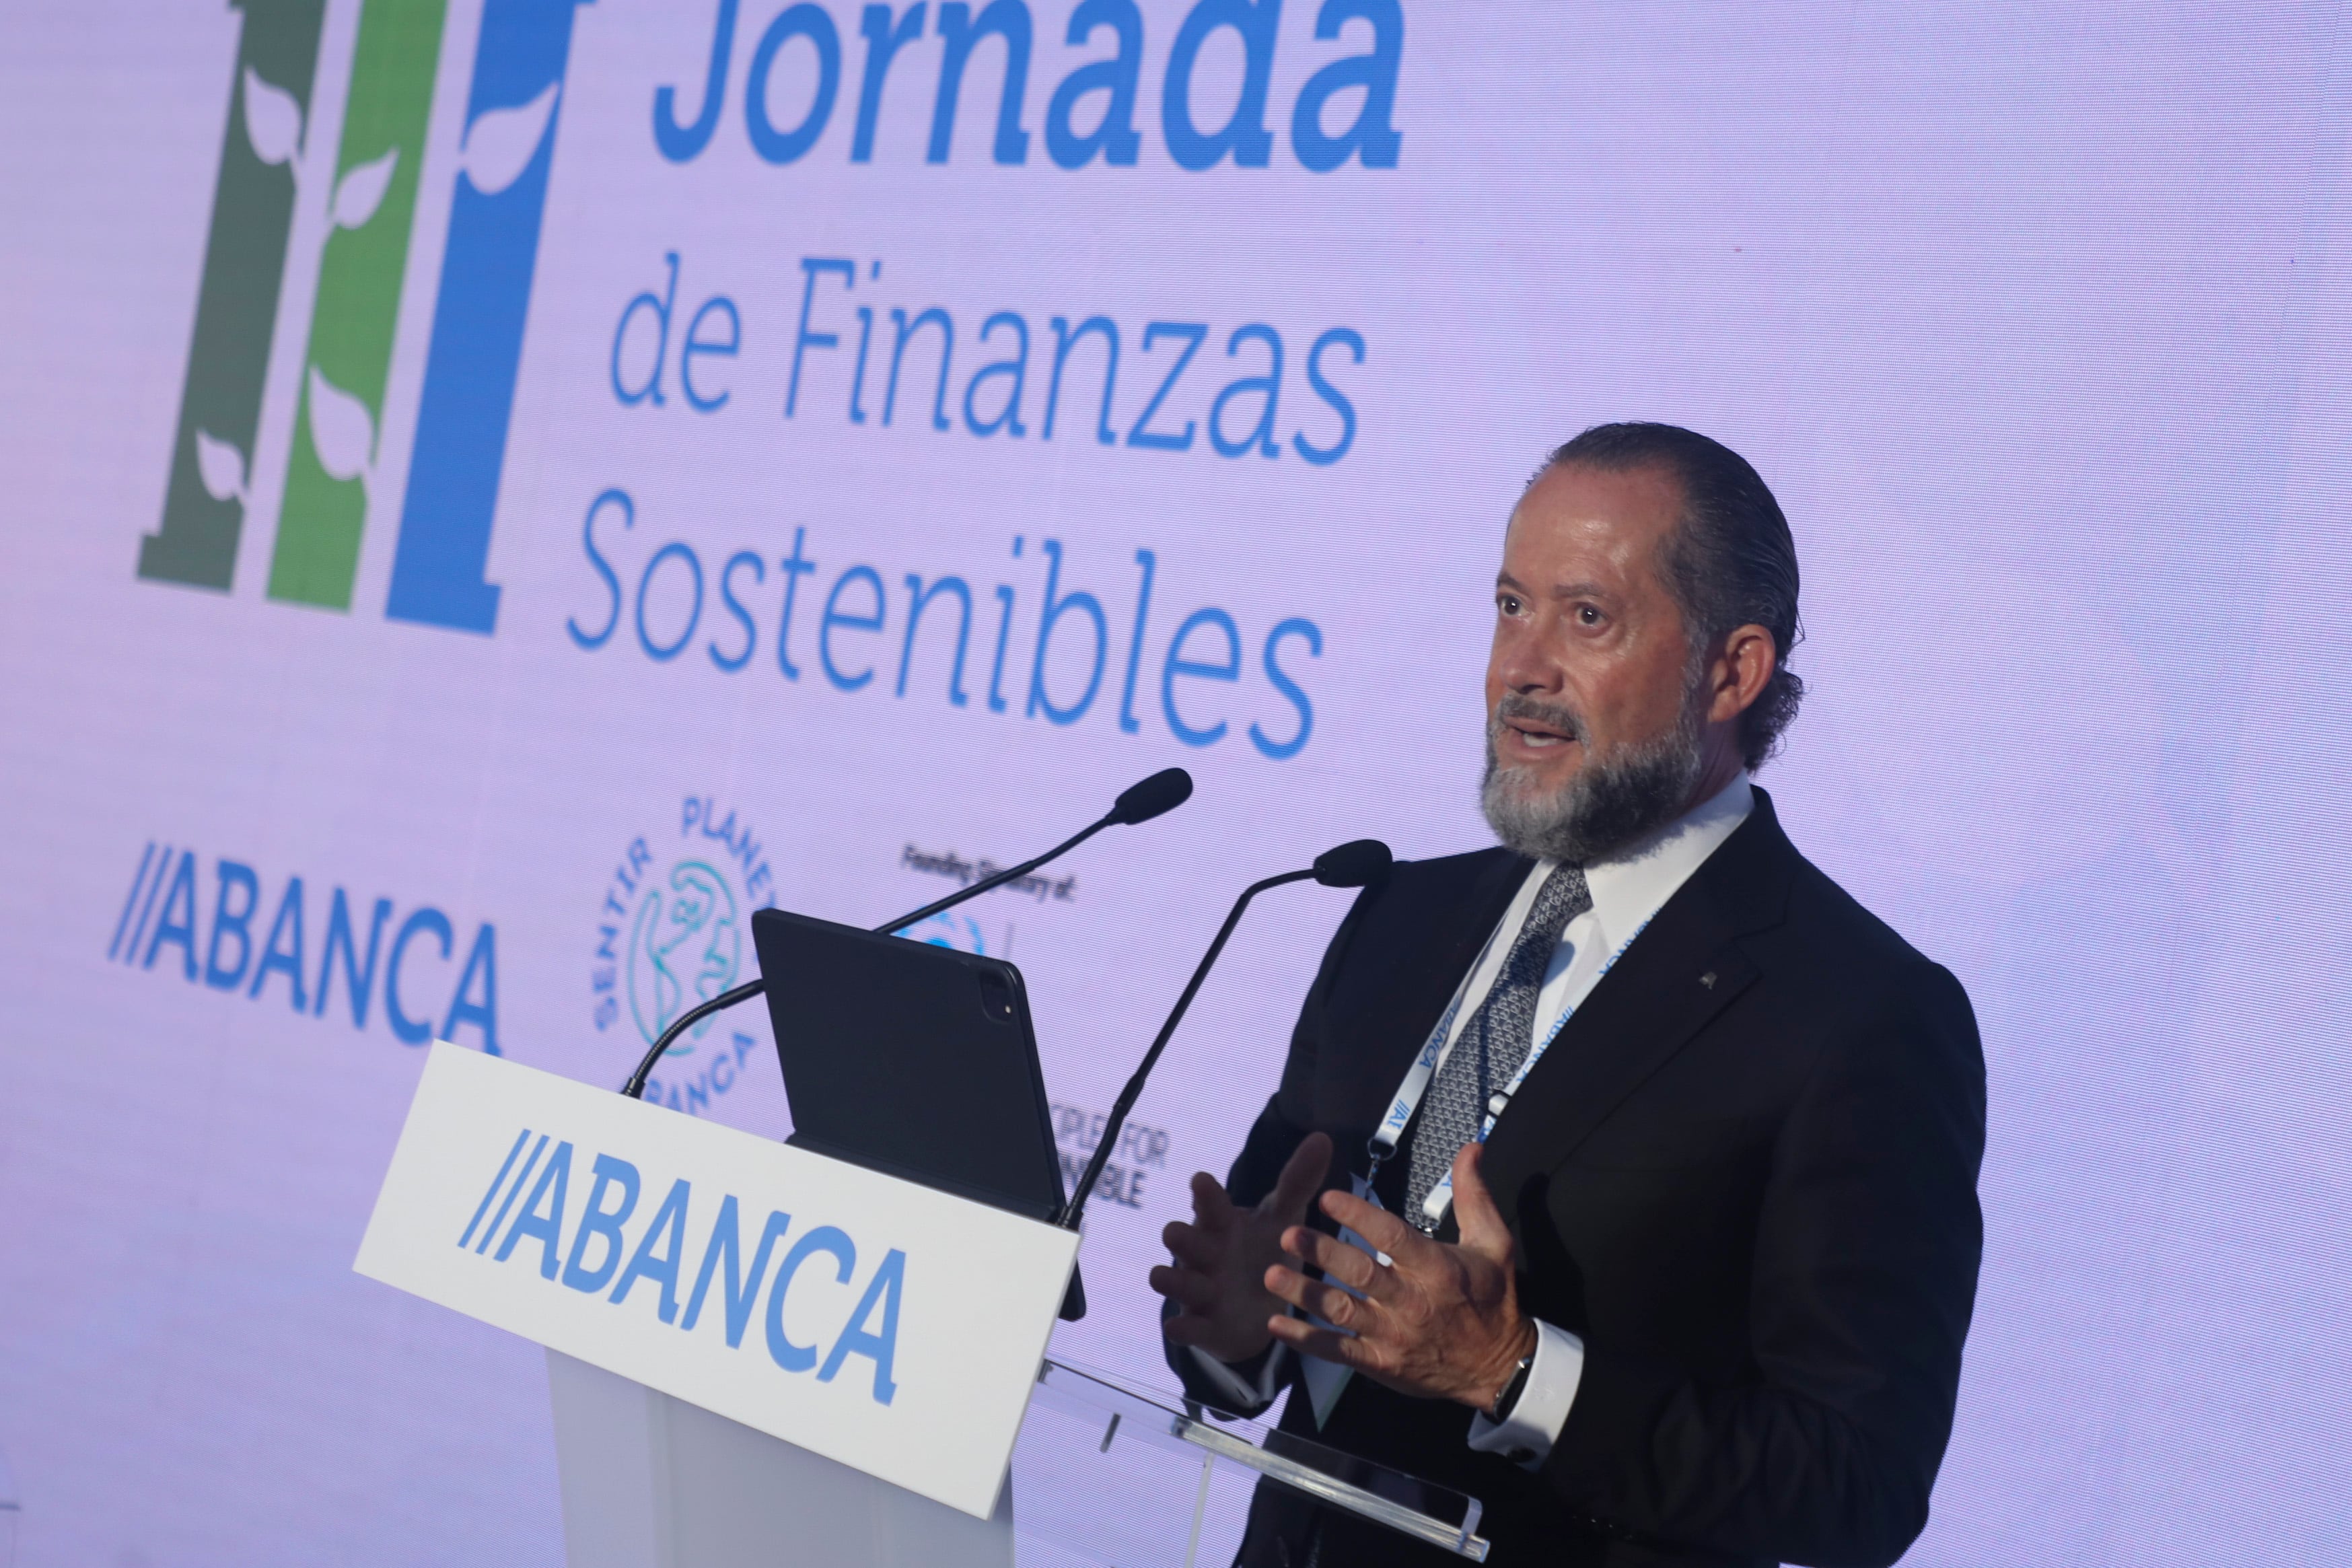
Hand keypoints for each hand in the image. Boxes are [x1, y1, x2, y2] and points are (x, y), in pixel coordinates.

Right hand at [1151, 1132, 1332, 1364]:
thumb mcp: (1284, 1217)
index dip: (1204, 1193)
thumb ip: (1298, 1181)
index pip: (1210, 1203)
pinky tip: (1178, 1328)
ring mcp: (1199, 1289)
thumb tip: (1323, 1137)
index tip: (1201, 1180)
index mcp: (1222, 1223)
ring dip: (1171, 1279)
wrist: (1260, 1307)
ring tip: (1164, 1276)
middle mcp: (1204, 1253)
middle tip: (1176, 1233)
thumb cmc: (1266, 1249)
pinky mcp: (1202, 1325)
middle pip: (1182, 1239)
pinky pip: (1186, 1327)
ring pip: (1175, 1281)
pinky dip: (1182, 1328)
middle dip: (1179, 1236)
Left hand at [1266, 1142, 1536, 1409]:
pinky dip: (1305, 1340)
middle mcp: (1411, 1302)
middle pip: (1360, 1274)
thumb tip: (1469, 1147)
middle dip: (1323, 1252)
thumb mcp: (1494, 1243)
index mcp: (1437, 1268)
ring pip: (1342, 1312)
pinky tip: (1277, 1324)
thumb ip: (1474, 1194)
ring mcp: (1393, 1336)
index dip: (1360, 1216)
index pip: (1393, 1237)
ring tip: (1271, 1275)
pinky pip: (1337, 1352)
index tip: (1328, 1197)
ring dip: (1304, 1293)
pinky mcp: (1380, 1363)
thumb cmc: (1493, 1299)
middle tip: (1288, 1233)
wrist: (1499, 1369)